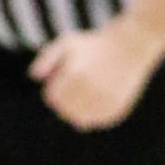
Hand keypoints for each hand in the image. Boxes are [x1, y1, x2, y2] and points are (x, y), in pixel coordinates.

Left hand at [31, 14, 159, 129]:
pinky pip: (96, 121)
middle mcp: (90, 90)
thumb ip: (47, 57)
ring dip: (79, 109)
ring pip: (79, 120)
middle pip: (64, 111)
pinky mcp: (115, 110)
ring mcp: (104, 102)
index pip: (52, 97)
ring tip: (88, 90)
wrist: (130, 46)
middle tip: (79, 82)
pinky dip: (95, 113)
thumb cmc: (94, 45)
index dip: (56, 86)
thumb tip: (34, 77)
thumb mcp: (68, 43)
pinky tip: (101, 95)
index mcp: (75, 74)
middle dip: (66, 99)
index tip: (67, 74)